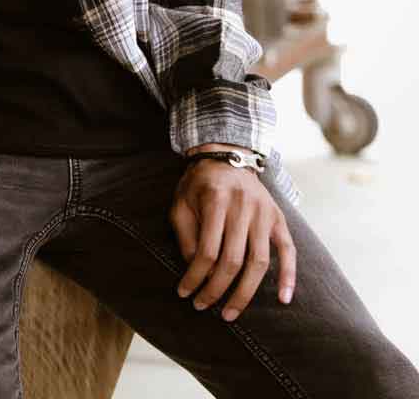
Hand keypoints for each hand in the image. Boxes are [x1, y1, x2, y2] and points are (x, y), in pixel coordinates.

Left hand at [169, 146, 295, 322]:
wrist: (227, 157)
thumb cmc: (198, 185)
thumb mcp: (181, 203)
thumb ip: (186, 235)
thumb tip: (194, 270)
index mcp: (215, 200)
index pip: (207, 250)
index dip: (195, 276)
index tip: (184, 292)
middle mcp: (243, 207)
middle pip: (233, 260)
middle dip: (216, 289)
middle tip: (204, 307)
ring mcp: (264, 213)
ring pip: (259, 262)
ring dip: (245, 293)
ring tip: (230, 312)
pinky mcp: (279, 219)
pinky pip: (289, 251)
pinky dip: (289, 276)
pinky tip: (283, 299)